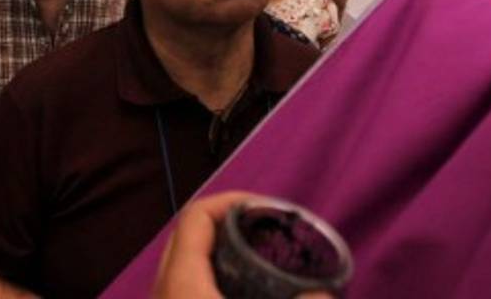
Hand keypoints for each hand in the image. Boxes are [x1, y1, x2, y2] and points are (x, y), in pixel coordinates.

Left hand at [152, 191, 333, 298]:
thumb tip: (326, 293)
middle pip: (188, 235)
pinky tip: (240, 290)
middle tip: (263, 230)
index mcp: (181, 280)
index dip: (230, 200)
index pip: (196, 215)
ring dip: (218, 253)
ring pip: (186, 265)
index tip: (265, 207)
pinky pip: (187, 287)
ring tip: (255, 258)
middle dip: (226, 224)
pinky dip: (212, 278)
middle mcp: (164, 288)